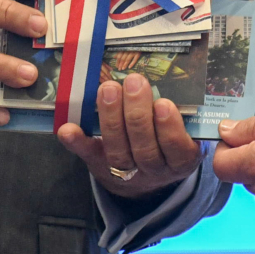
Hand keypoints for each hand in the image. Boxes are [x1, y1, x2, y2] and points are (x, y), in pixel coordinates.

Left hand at [56, 74, 202, 197]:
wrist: (145, 175)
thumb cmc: (168, 139)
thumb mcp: (186, 131)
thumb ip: (184, 112)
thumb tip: (184, 78)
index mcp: (181, 160)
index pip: (177, 149)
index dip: (169, 128)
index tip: (163, 103)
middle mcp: (155, 170)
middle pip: (145, 149)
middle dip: (138, 114)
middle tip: (134, 83)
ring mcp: (126, 171)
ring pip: (118, 152)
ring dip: (111, 119)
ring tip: (109, 89)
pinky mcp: (100, 166)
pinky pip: (88, 154)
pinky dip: (77, 141)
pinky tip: (68, 128)